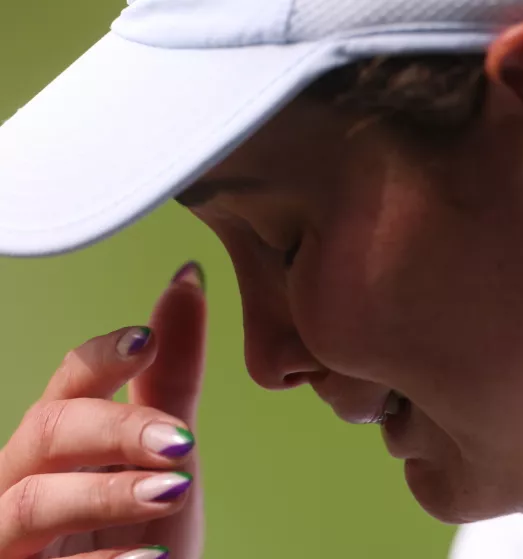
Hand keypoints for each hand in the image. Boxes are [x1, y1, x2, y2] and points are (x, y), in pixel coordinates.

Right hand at [0, 263, 207, 558]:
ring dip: (105, 492)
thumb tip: (188, 278)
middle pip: (46, 432)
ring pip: (30, 501)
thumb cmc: (139, 528)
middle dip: (114, 428)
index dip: (99, 359)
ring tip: (175, 491)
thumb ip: (171, 377)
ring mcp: (12, 540)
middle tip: (183, 441)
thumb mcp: (165, 453)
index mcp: (58, 445)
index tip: (146, 339)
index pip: (66, 386)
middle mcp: (22, 483)